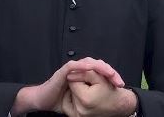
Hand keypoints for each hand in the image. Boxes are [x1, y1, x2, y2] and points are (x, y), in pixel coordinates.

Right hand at [10, 57, 124, 115]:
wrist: (43, 101)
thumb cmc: (60, 100)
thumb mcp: (80, 99)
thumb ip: (90, 95)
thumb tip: (108, 97)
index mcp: (85, 75)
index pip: (101, 71)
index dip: (112, 76)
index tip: (120, 84)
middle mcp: (80, 70)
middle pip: (98, 65)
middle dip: (110, 72)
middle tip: (119, 81)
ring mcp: (72, 69)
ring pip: (89, 63)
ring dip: (101, 67)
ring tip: (110, 73)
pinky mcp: (64, 71)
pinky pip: (75, 65)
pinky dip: (84, 65)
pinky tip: (92, 68)